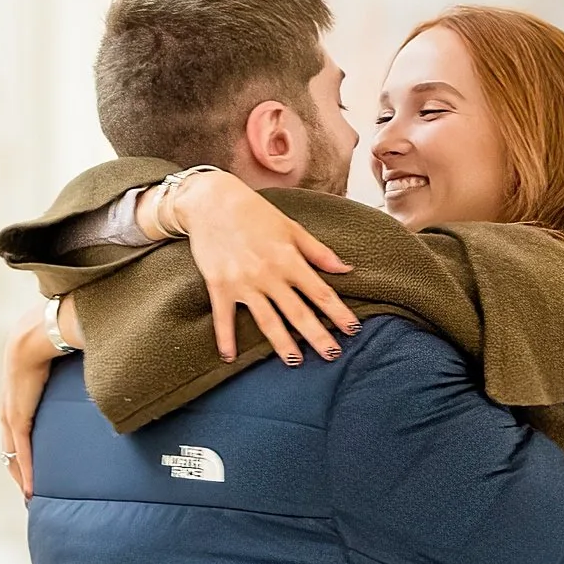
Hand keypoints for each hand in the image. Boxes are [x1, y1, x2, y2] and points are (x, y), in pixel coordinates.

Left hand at [0, 310, 60, 497]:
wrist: (39, 332)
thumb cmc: (51, 338)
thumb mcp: (59, 362)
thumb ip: (74, 370)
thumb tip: (101, 361)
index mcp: (18, 392)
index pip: (16, 427)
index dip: (23, 446)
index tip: (33, 461)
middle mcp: (10, 406)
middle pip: (10, 446)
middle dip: (19, 469)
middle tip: (31, 488)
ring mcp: (12, 413)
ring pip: (13, 454)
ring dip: (21, 476)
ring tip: (31, 496)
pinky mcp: (18, 418)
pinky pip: (22, 452)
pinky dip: (27, 472)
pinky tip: (31, 491)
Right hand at [155, 168, 358, 365]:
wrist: (211, 201)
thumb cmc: (254, 213)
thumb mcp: (291, 227)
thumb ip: (318, 252)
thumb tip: (346, 269)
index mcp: (288, 259)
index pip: (320, 291)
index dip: (338, 313)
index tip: (353, 330)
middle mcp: (268, 274)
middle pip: (297, 312)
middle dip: (317, 336)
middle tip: (333, 356)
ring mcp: (243, 283)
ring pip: (267, 320)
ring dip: (282, 344)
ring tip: (295, 362)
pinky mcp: (219, 286)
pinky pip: (224, 317)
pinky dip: (225, 338)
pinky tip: (230, 358)